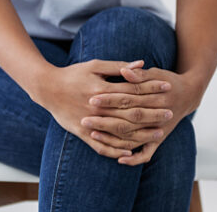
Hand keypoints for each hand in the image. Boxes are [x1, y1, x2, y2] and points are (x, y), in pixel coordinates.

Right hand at [31, 59, 173, 159]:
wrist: (46, 88)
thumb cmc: (73, 74)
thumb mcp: (95, 65)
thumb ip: (118, 66)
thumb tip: (141, 64)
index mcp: (103, 89)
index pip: (133, 90)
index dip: (152, 88)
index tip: (168, 87)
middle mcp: (99, 108)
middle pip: (131, 113)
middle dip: (152, 113)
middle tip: (170, 113)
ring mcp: (90, 122)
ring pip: (120, 132)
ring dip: (141, 134)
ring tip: (159, 134)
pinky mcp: (82, 133)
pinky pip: (101, 146)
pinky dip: (116, 150)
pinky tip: (130, 152)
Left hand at [83, 67, 202, 165]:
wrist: (189, 94)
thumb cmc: (168, 80)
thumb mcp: (156, 73)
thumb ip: (140, 74)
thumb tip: (125, 71)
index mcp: (157, 96)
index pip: (128, 98)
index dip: (110, 98)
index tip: (92, 98)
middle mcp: (159, 114)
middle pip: (128, 119)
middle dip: (106, 119)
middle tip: (85, 118)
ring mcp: (159, 129)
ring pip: (134, 137)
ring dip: (113, 138)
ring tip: (93, 134)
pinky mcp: (160, 139)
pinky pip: (147, 153)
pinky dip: (135, 158)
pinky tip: (120, 159)